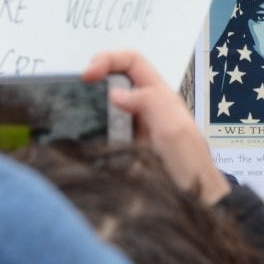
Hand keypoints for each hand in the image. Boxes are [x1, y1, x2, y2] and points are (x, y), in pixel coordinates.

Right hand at [83, 50, 230, 204]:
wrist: (194, 204)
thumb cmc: (191, 167)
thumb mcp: (174, 130)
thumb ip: (150, 103)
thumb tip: (115, 93)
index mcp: (159, 96)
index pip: (132, 62)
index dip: (109, 60)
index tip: (87, 75)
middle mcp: (144, 109)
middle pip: (113, 82)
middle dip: (93, 83)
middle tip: (72, 95)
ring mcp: (132, 130)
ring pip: (103, 108)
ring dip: (87, 110)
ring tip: (69, 116)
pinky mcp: (122, 151)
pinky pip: (100, 134)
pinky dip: (88, 133)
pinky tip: (77, 141)